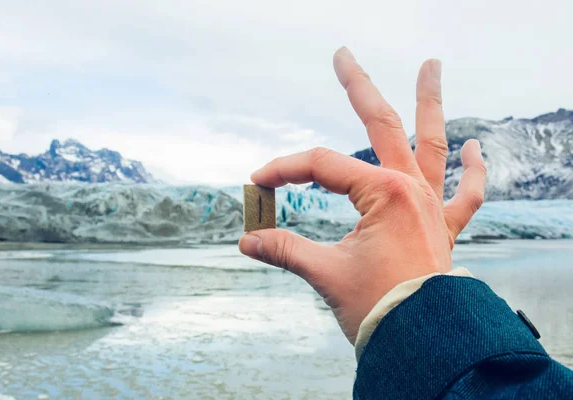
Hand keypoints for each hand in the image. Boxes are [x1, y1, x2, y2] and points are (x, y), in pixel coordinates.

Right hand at [239, 47, 485, 343]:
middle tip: (342, 54)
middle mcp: (412, 189)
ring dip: (430, 103)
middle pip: (380, 124)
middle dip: (357, 87)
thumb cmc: (379, 307)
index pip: (322, 166)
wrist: (423, 342)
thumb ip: (283, 249)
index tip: (257, 184)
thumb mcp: (324, 274)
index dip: (284, 171)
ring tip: (432, 64)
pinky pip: (467, 195)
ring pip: (432, 144)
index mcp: (384, 193)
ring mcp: (432, 206)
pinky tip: (474, 148)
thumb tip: (246, 240)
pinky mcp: (444, 228)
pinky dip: (474, 172)